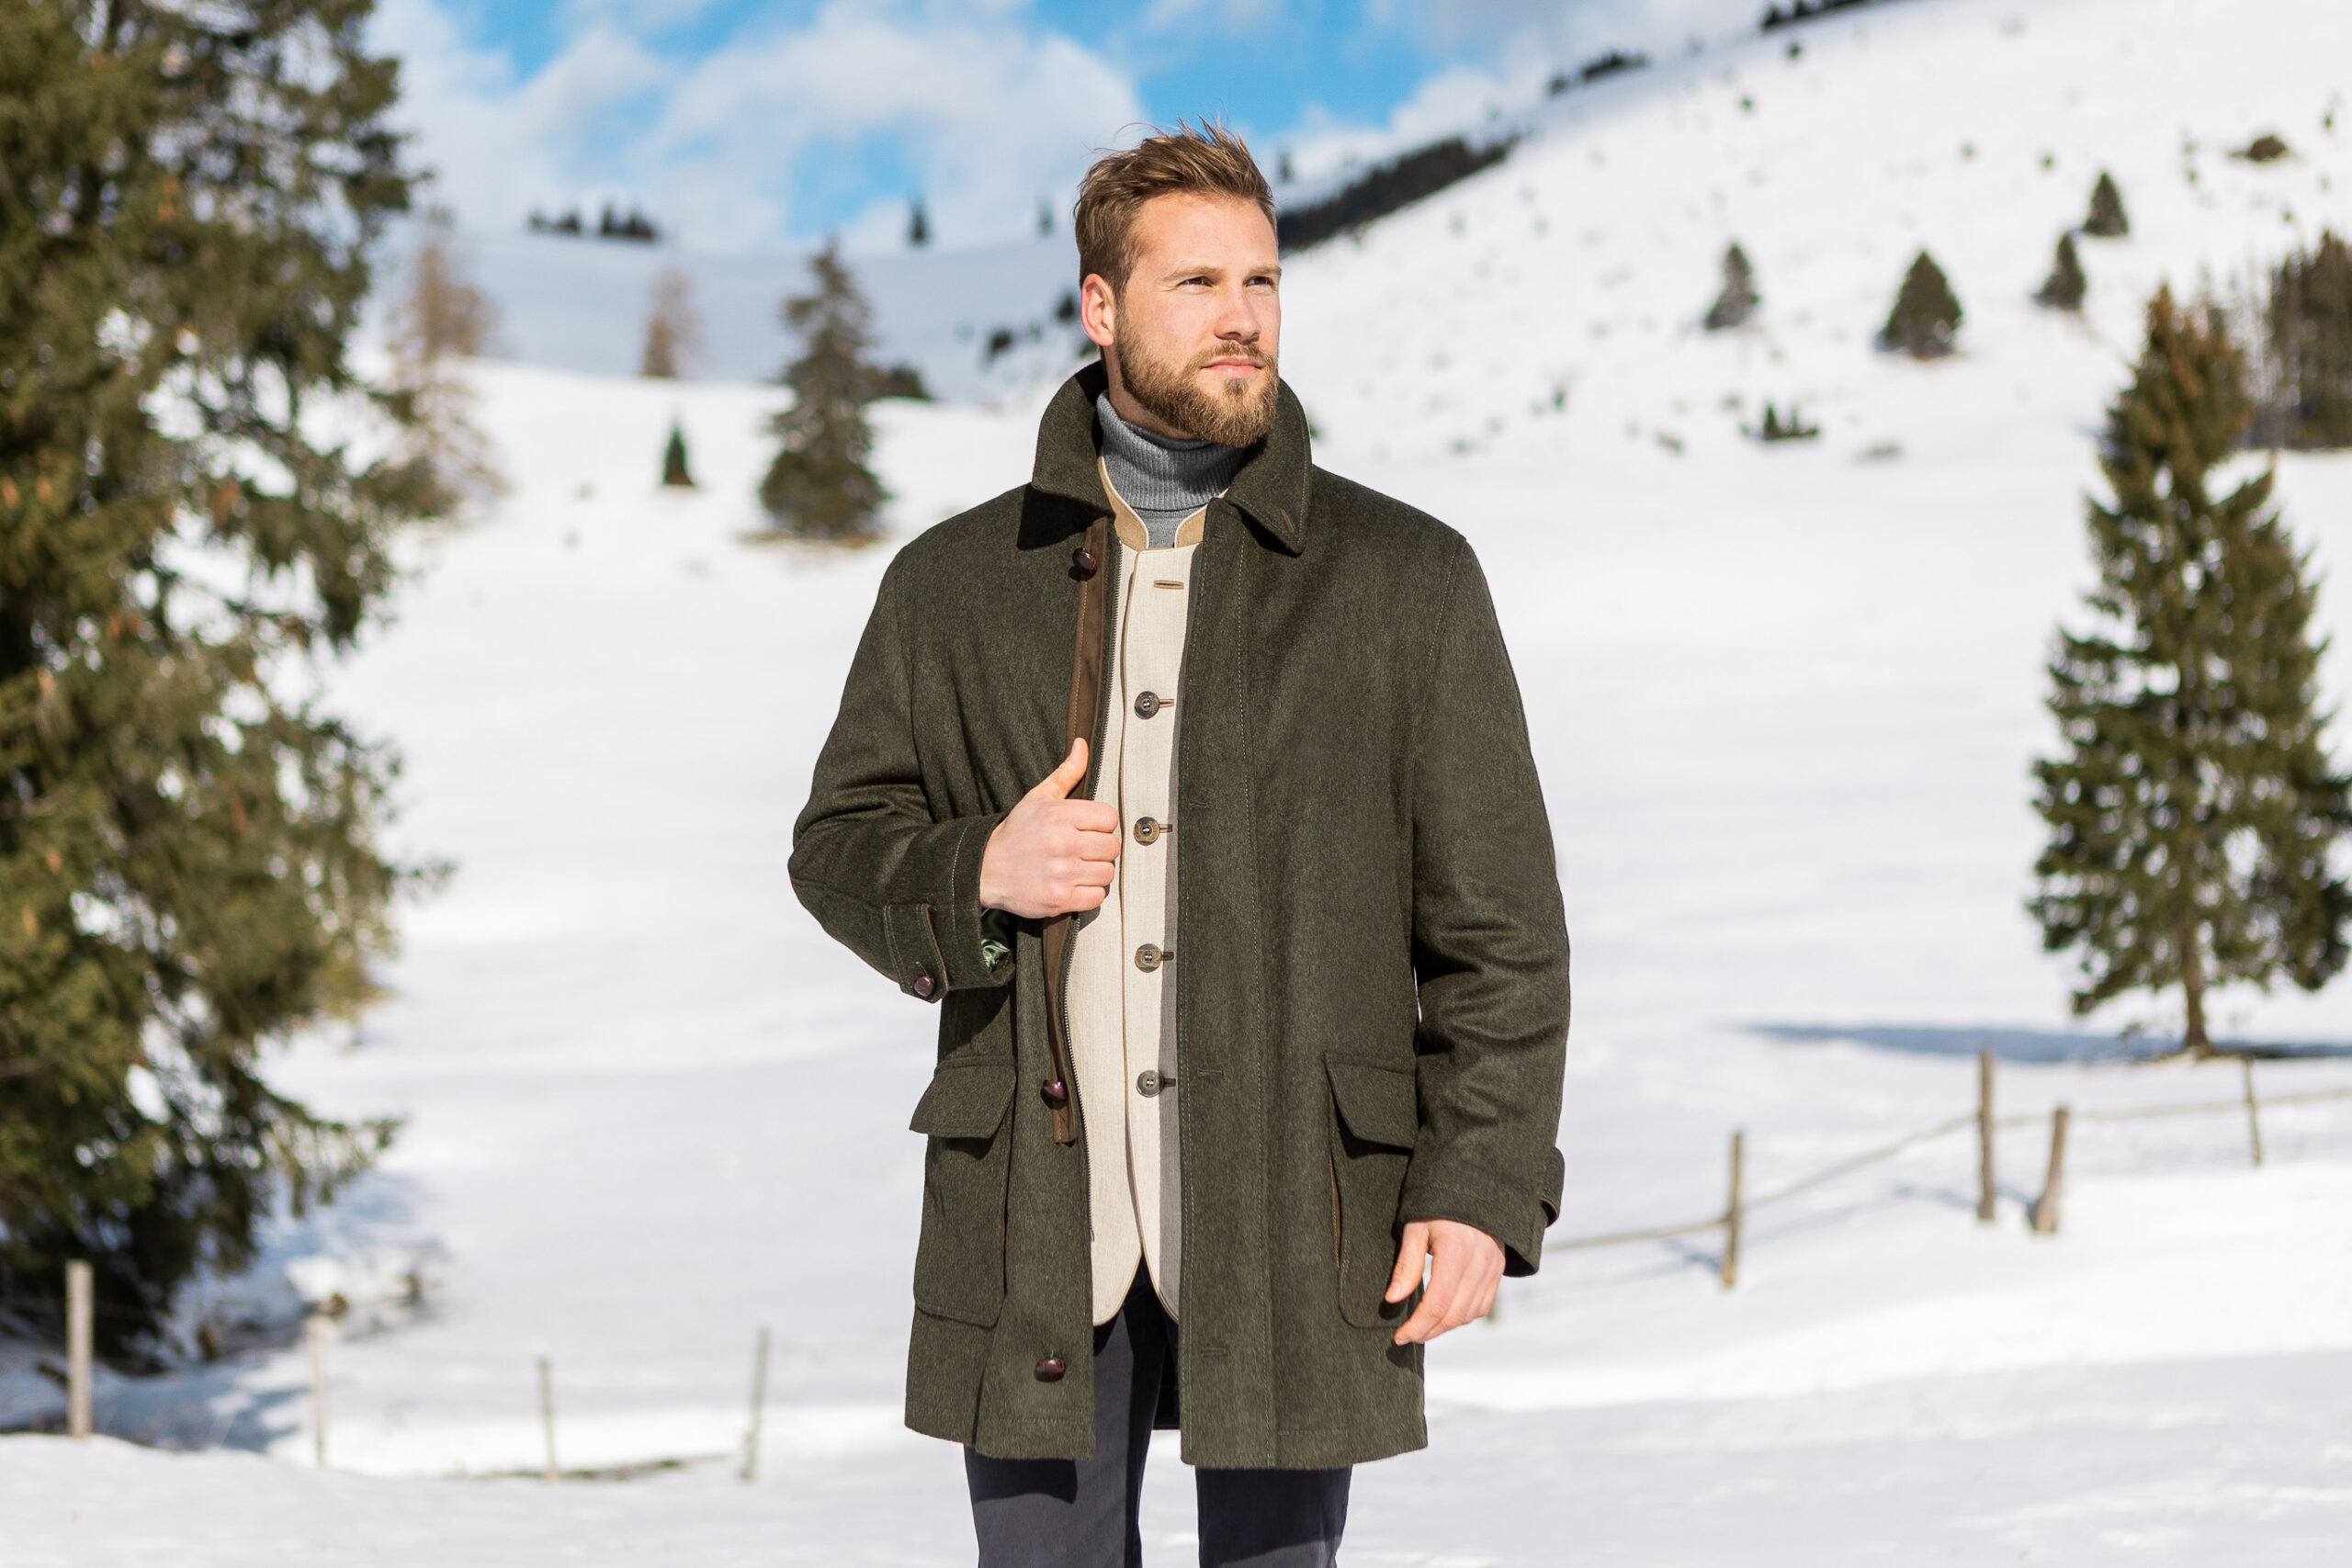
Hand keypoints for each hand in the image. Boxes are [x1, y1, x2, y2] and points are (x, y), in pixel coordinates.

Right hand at [978, 739, 1120, 918]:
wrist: (985, 869)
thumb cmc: (1015, 833)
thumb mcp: (1036, 798)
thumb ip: (1066, 773)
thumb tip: (1082, 745)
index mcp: (1057, 815)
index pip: (1109, 817)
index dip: (1100, 824)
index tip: (1087, 829)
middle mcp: (1061, 843)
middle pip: (1111, 846)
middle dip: (1099, 848)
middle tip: (1081, 850)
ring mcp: (1061, 873)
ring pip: (1107, 872)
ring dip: (1095, 872)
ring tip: (1076, 867)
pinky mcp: (1059, 899)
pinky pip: (1097, 896)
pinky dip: (1089, 893)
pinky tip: (1073, 884)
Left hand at [1385, 1218, 1503, 1345]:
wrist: (1474, 1189)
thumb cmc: (1437, 1207)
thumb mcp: (1415, 1229)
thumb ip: (1407, 1266)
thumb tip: (1392, 1300)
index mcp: (1456, 1252)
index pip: (1436, 1304)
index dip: (1417, 1326)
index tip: (1399, 1336)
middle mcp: (1479, 1264)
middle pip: (1453, 1315)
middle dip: (1428, 1332)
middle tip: (1408, 1336)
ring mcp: (1492, 1269)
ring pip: (1469, 1315)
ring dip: (1445, 1327)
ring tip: (1423, 1327)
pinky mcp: (1498, 1271)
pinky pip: (1482, 1306)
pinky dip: (1463, 1317)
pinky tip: (1445, 1315)